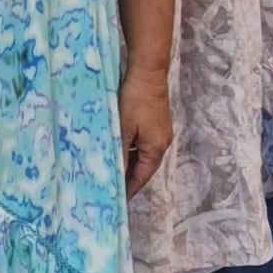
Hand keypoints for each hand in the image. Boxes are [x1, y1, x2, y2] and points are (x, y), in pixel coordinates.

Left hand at [119, 68, 172, 197]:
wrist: (148, 72)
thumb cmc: (136, 100)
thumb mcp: (123, 128)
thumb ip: (119, 152)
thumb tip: (114, 175)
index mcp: (156, 148)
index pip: (142, 177)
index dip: (129, 189)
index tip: (117, 201)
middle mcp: (161, 143)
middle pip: (143, 168)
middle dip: (128, 178)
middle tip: (110, 189)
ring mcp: (159, 133)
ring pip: (141, 155)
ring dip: (128, 163)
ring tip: (110, 172)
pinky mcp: (155, 123)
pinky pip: (141, 144)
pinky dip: (129, 151)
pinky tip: (116, 151)